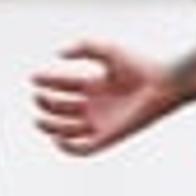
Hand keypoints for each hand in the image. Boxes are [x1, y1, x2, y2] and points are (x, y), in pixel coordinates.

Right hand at [30, 41, 180, 156]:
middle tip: (39, 96)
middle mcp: (95, 104)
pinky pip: (83, 149)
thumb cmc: (140, 65)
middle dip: (45, 103)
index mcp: (94, 85)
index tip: (33, 77)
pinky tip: (57, 138)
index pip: (63, 85)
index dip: (46, 81)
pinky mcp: (108, 137)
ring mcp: (100, 122)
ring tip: (39, 118)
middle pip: (61, 107)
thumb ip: (82, 46)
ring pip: (66, 130)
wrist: (163, 84)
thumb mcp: (108, 50)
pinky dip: (67, 148)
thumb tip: (57, 55)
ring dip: (49, 126)